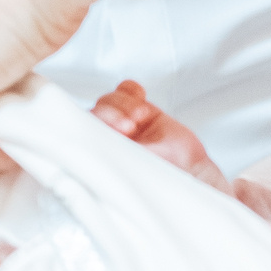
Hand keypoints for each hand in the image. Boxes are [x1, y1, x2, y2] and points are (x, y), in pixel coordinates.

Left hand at [91, 80, 225, 183]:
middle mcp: (108, 137)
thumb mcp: (125, 166)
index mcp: (98, 153)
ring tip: (141, 117)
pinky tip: (140, 96)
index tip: (116, 132)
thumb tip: (87, 140)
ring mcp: (124, 122)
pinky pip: (127, 91)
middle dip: (112, 114)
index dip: (94, 123)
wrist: (189, 172)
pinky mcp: (141, 112)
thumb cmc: (157, 180)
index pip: (81, 129)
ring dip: (124, 103)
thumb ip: (105, 150)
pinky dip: (131, 90)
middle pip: (97, 111)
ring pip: (111, 99)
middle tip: (130, 127)